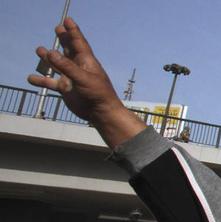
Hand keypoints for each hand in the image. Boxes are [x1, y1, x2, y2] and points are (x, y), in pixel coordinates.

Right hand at [27, 17, 145, 148]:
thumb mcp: (83, 78)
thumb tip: (50, 53)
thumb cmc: (98, 94)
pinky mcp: (66, 89)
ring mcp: (71, 78)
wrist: (101, 113)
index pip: (78, 42)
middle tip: (58, 28)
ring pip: (57, 65)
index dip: (73, 31)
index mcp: (86, 61)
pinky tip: (31, 78)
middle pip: (68, 50)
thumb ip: (67, 66)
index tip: (67, 20)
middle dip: (64, 39)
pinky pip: (50, 82)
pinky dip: (41, 80)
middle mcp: (78, 67)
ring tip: (39, 50)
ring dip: (48, 58)